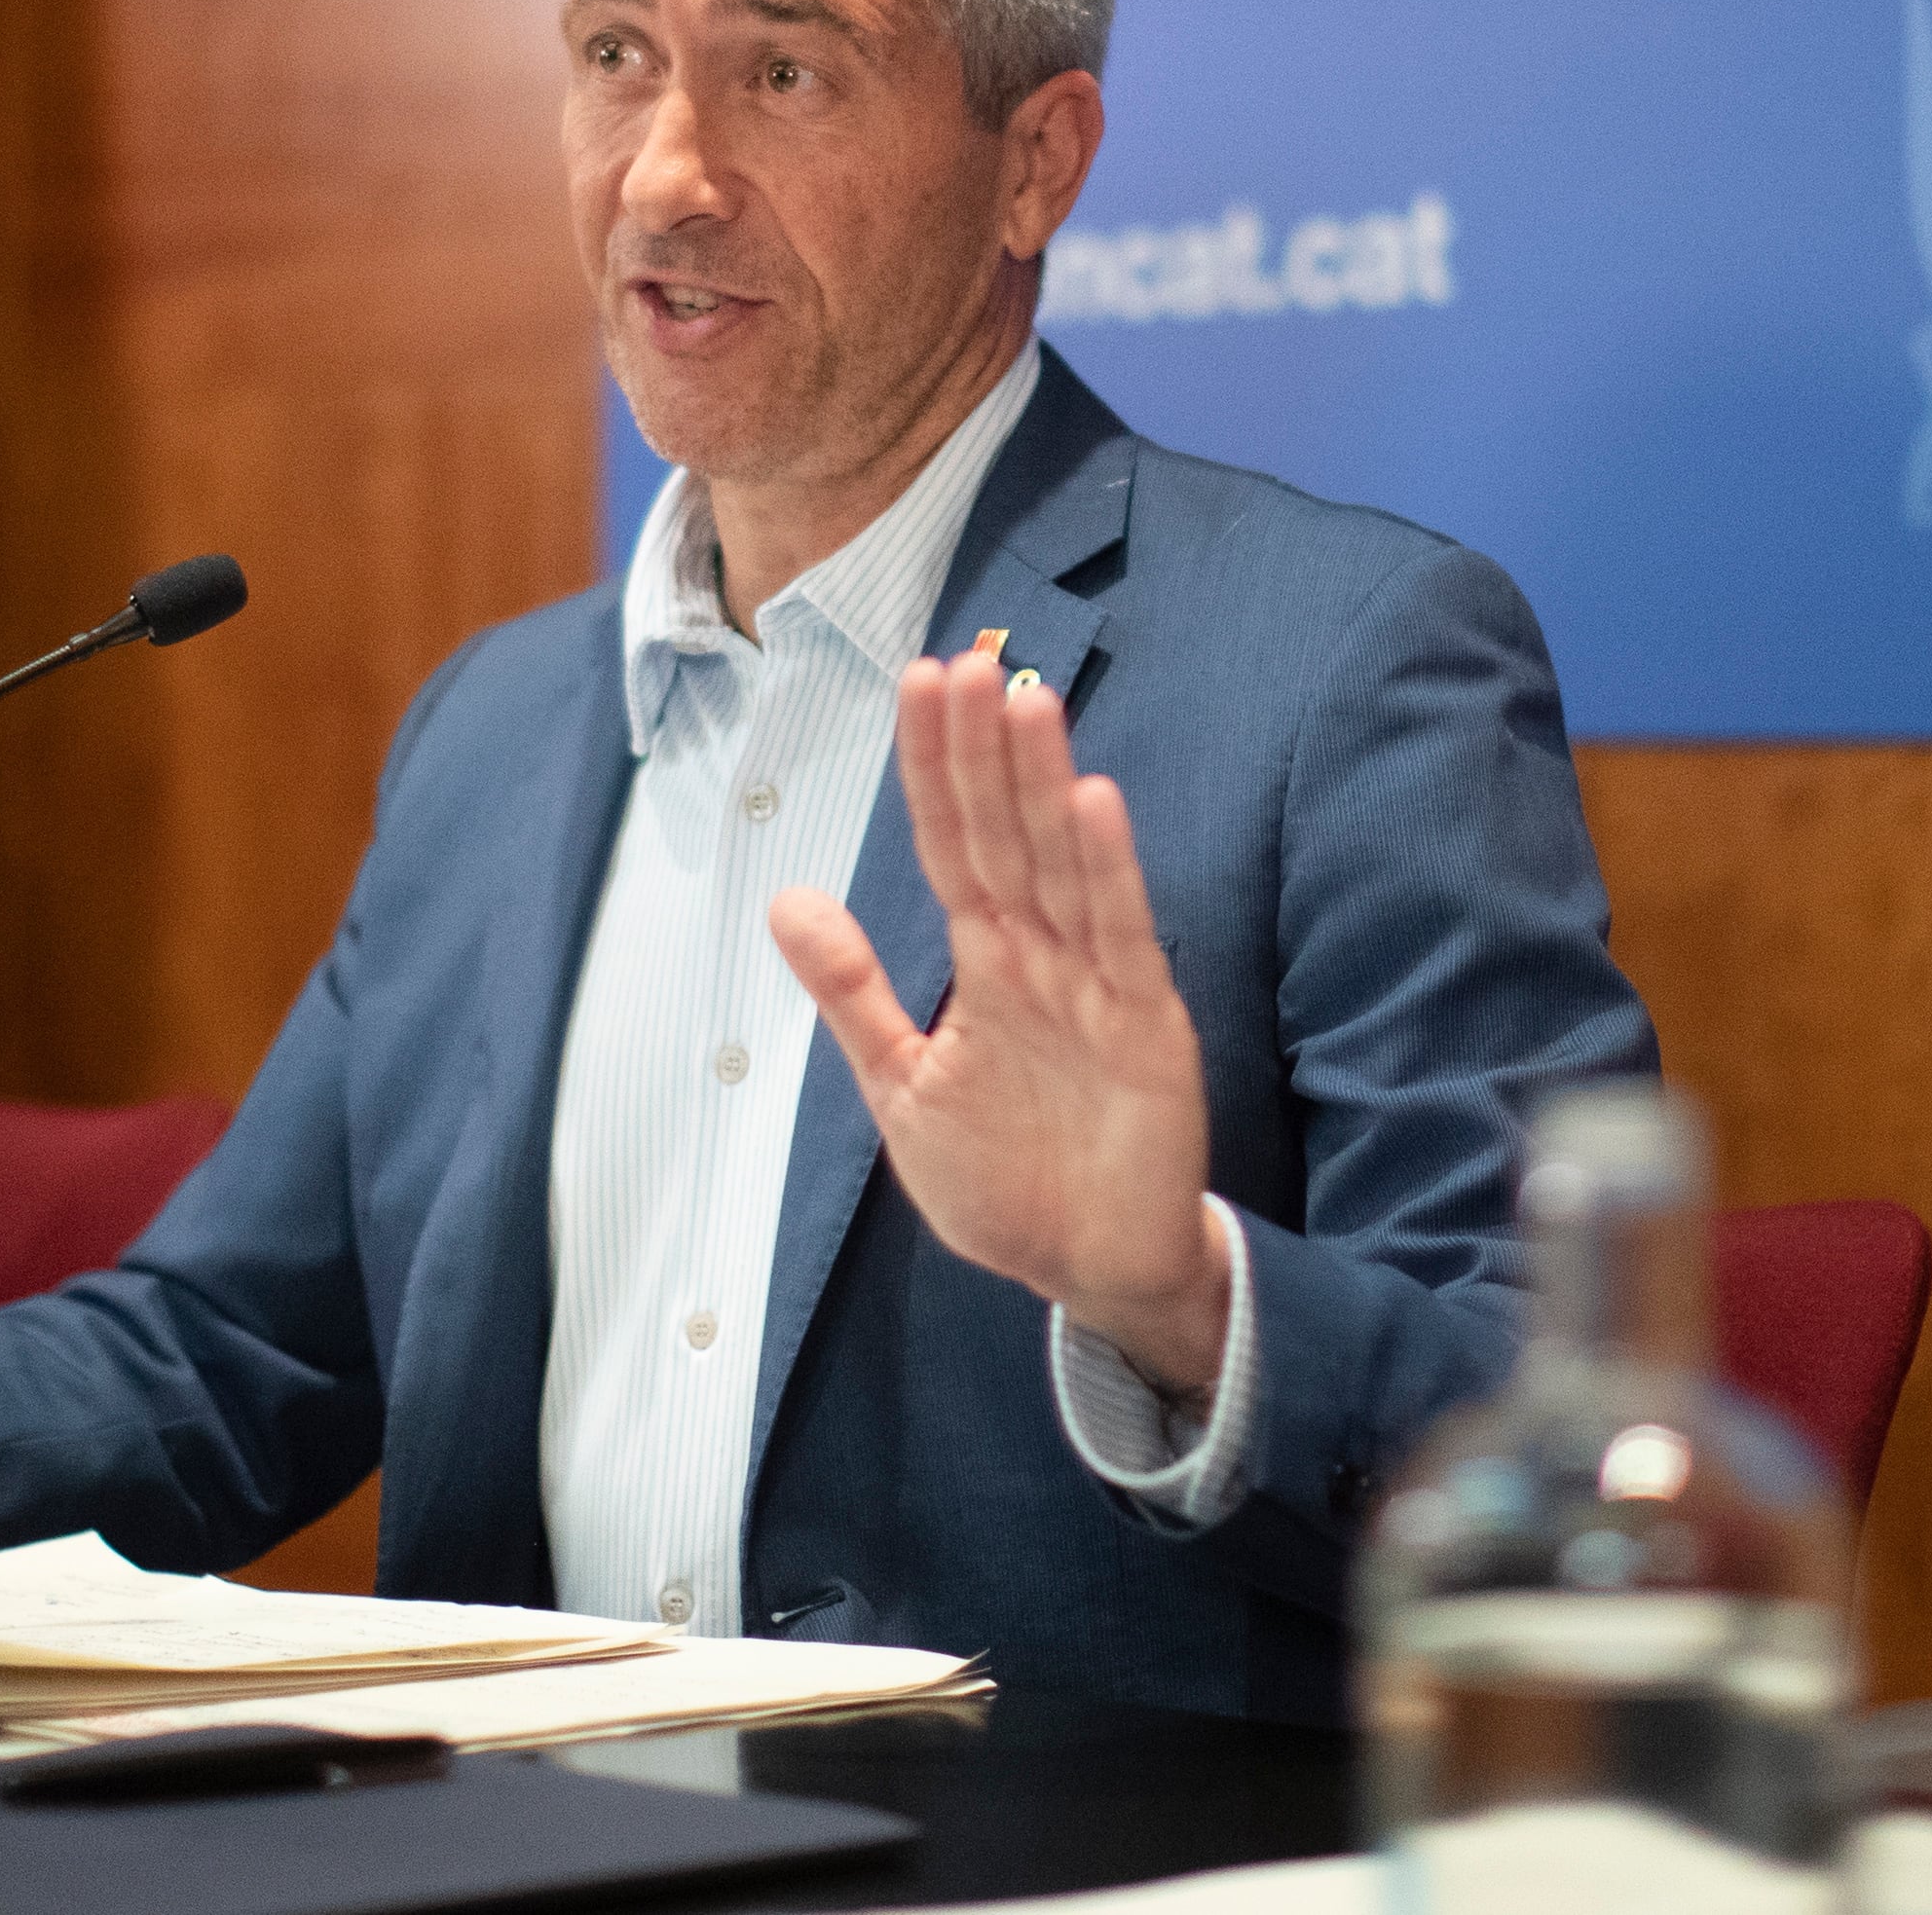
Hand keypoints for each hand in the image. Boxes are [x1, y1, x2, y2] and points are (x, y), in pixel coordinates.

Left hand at [767, 654, 1232, 1391]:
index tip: (917, 680)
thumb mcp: (901, 1084)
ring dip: (1042, 782)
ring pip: (1062, 861)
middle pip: (1007, 831)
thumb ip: (852, 990)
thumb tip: (784, 898)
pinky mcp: (1147, 1025)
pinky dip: (1108, 867)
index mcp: (987, 961)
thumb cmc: (1006, 1179)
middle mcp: (1043, 955)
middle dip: (984, 748)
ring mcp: (1098, 982)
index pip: (953, 842)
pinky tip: (1092, 800)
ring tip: (1024, 697)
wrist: (1087, 1270)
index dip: (934, 766)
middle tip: (964, 660)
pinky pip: (1122, 933)